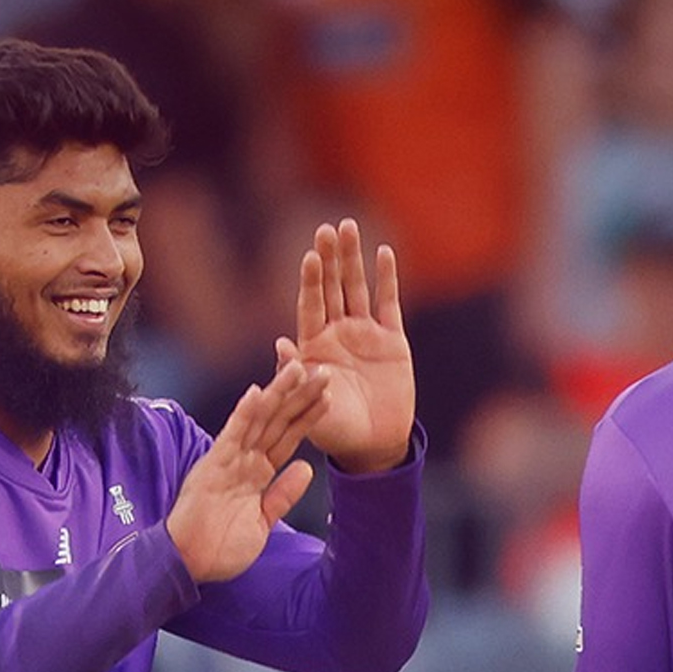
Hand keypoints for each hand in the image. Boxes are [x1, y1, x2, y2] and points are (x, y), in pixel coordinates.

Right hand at [167, 359, 329, 582]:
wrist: (189, 564)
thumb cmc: (220, 547)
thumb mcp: (263, 521)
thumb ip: (283, 494)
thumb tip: (306, 469)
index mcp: (257, 473)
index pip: (287, 438)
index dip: (307, 416)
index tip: (328, 395)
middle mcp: (244, 460)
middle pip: (277, 422)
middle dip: (300, 396)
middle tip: (323, 370)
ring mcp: (229, 461)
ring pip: (258, 420)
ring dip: (278, 394)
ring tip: (298, 368)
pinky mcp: (213, 467)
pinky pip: (232, 436)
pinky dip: (244, 415)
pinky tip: (257, 393)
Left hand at [280, 218, 414, 473]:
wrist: (372, 444)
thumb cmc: (335, 431)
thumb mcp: (309, 407)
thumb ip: (296, 377)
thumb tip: (280, 344)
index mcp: (314, 346)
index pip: (311, 306)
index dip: (310, 281)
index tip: (309, 256)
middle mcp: (337, 333)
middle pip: (332, 287)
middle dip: (329, 258)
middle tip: (327, 229)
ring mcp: (364, 333)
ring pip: (357, 288)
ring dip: (353, 259)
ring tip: (349, 227)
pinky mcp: (392, 340)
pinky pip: (389, 303)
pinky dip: (387, 278)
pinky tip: (383, 252)